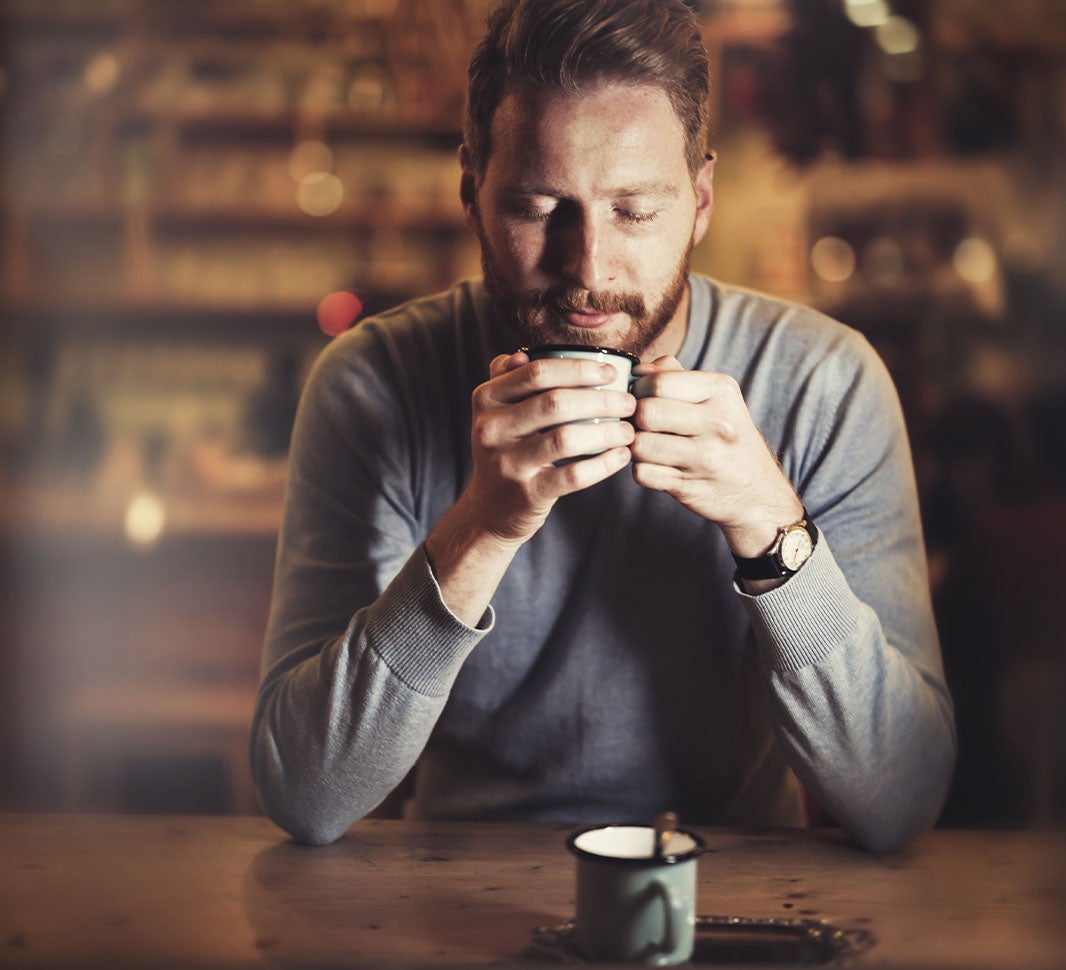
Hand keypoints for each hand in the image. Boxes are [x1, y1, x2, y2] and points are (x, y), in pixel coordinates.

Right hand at [461, 350, 636, 544]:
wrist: (491, 508)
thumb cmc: (507, 449)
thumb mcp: (498, 413)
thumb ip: (510, 380)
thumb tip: (525, 353)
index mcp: (487, 399)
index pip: (537, 373)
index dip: (579, 369)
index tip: (611, 373)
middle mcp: (490, 429)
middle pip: (554, 403)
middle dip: (601, 400)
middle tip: (629, 403)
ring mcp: (507, 463)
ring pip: (565, 439)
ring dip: (606, 431)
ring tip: (629, 430)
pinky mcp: (527, 494)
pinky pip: (573, 476)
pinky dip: (603, 465)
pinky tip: (621, 456)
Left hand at [629, 356, 801, 556]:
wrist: (756, 492)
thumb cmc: (727, 438)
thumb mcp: (716, 398)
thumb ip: (676, 376)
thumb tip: (639, 369)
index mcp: (722, 391)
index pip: (659, 381)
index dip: (640, 390)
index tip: (645, 398)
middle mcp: (718, 423)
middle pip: (646, 412)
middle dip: (635, 418)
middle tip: (643, 424)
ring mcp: (705, 458)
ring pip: (639, 444)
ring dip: (636, 446)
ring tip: (650, 445)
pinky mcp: (688, 486)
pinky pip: (642, 473)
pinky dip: (642, 470)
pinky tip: (658, 466)